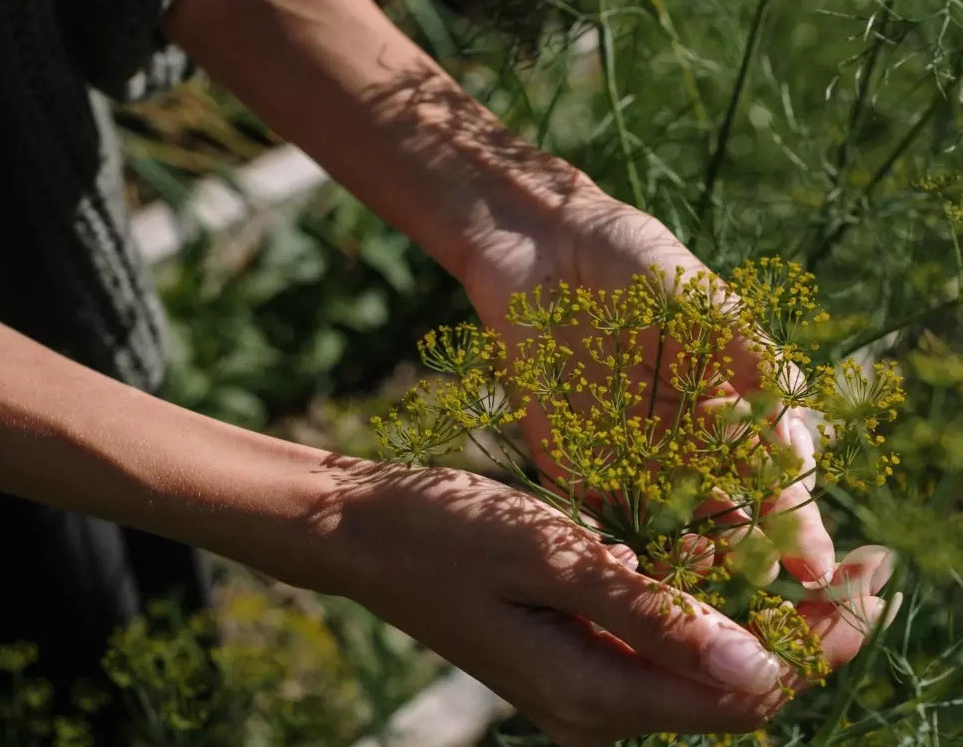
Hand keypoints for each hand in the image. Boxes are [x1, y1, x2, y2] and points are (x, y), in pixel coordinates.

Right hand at [301, 455, 895, 745]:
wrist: (366, 533)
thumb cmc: (446, 533)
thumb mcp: (551, 559)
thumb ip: (652, 617)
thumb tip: (762, 669)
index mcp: (595, 694)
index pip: (745, 692)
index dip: (822, 640)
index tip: (877, 578)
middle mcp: (598, 709)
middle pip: (737, 689)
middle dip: (812, 632)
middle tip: (871, 566)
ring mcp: (586, 686)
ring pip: (706, 668)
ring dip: (766, 619)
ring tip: (820, 563)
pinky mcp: (576, 655)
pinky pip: (665, 647)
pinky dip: (710, 610)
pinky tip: (731, 563)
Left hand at [460, 181, 834, 587]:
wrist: (542, 246)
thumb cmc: (636, 260)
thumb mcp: (707, 300)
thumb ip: (753, 361)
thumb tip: (794, 439)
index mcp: (722, 404)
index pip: (769, 475)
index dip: (794, 519)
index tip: (816, 565)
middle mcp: (678, 438)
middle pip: (721, 509)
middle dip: (744, 551)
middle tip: (762, 585)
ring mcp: (623, 451)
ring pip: (662, 521)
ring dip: (685, 554)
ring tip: (706, 579)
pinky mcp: (566, 455)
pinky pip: (594, 508)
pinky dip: (615, 540)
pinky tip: (638, 565)